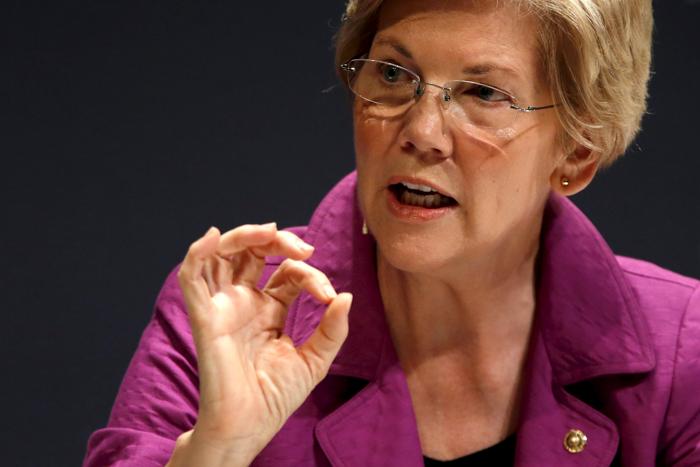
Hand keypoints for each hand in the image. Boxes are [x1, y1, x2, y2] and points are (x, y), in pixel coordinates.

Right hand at [176, 223, 351, 461]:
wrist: (249, 426)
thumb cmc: (275, 397)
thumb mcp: (315, 360)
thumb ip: (332, 329)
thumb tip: (346, 296)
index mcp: (269, 309)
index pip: (287, 273)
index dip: (309, 274)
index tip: (328, 295)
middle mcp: (244, 302)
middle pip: (252, 252)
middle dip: (276, 240)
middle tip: (303, 248)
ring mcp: (223, 307)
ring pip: (222, 255)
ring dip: (242, 236)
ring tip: (268, 232)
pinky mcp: (205, 317)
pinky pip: (191, 279)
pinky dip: (196, 254)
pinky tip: (211, 237)